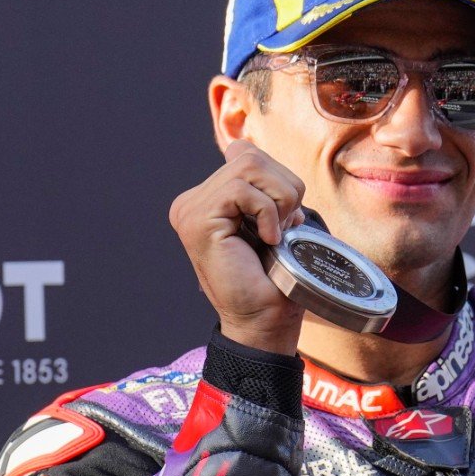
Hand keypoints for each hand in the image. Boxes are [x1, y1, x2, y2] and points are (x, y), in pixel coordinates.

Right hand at [169, 140, 307, 354]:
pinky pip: (242, 190)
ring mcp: (190, 210)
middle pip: (249, 155)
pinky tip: (268, 239)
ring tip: (277, 232)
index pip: (244, 153)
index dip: (276, 177)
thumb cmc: (273, 278)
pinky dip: (268, 211)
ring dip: (279, 198)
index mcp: (206, 201)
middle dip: (284, 187)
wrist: (264, 322)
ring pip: (249, 165)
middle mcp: (191, 202)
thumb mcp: (273, 220)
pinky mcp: (197, 221)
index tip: (282, 218)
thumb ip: (262, 187)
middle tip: (284, 228)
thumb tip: (254, 155)